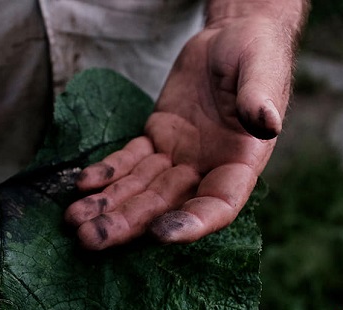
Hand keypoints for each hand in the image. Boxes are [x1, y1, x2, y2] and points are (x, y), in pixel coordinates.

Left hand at [65, 13, 302, 249]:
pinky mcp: (157, 139)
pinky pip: (129, 161)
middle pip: (166, 206)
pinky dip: (106, 173)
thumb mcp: (262, 69)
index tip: (160, 235)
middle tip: (90, 238)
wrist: (227, 38)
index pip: (218, 205)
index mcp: (240, 162)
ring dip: (108, 205)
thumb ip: (261, 97)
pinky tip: (82, 184)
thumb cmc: (255, 51)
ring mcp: (179, 157)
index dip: (192, 224)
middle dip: (128, 223)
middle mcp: (207, 168)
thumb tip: (268, 123)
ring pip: (140, 189)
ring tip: (74, 220)